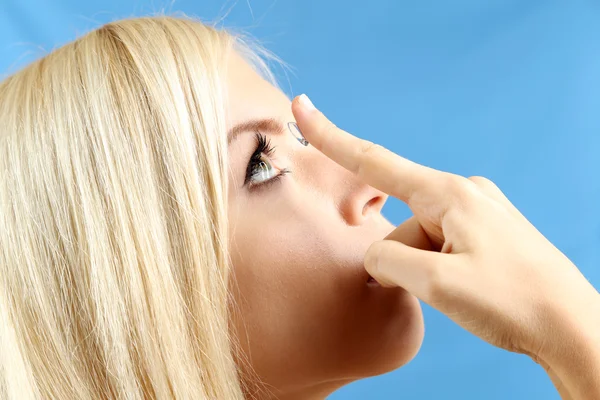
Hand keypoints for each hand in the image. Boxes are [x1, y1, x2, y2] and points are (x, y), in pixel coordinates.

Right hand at [291, 94, 599, 368]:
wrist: (571, 328)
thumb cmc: (512, 302)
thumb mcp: (436, 284)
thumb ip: (388, 261)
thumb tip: (376, 256)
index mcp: (449, 195)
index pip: (374, 162)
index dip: (332, 138)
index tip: (303, 109)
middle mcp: (463, 194)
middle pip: (400, 224)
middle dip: (400, 259)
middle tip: (436, 289)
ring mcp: (477, 214)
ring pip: (419, 241)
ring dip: (423, 271)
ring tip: (461, 294)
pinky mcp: (486, 233)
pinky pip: (440, 247)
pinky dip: (437, 271)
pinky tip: (468, 289)